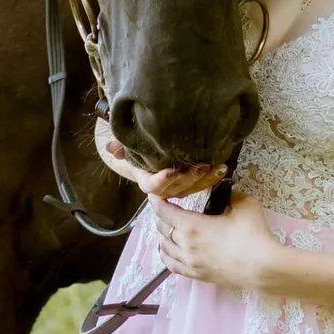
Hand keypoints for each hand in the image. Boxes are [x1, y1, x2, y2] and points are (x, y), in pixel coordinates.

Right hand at [96, 124, 227, 197]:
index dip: (162, 180)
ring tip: (216, 166)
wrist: (150, 151)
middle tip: (201, 165)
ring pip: (192, 188)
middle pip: (177, 188)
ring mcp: (179, 187)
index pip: (153, 186)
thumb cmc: (139, 147)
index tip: (171, 170)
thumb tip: (111, 147)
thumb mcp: (128, 144)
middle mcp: (164, 188)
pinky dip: (213, 177)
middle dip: (189, 177)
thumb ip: (120, 146)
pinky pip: (204, 184)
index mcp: (146, 180)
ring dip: (205, 179)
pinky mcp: (192, 183)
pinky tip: (222, 167)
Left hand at [152, 191, 276, 291]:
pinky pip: (172, 266)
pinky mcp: (198, 276)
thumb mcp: (243, 204)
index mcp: (192, 226)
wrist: (263, 268)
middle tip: (162, 207)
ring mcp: (190, 263)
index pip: (164, 211)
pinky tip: (166, 251)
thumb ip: (230, 195)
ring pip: (164, 247)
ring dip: (161, 235)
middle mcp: (185, 245)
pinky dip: (165, 255)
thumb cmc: (253, 235)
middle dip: (159, 215)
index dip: (156, 200)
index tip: (154, 194)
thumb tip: (227, 192)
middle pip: (162, 228)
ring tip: (163, 226)